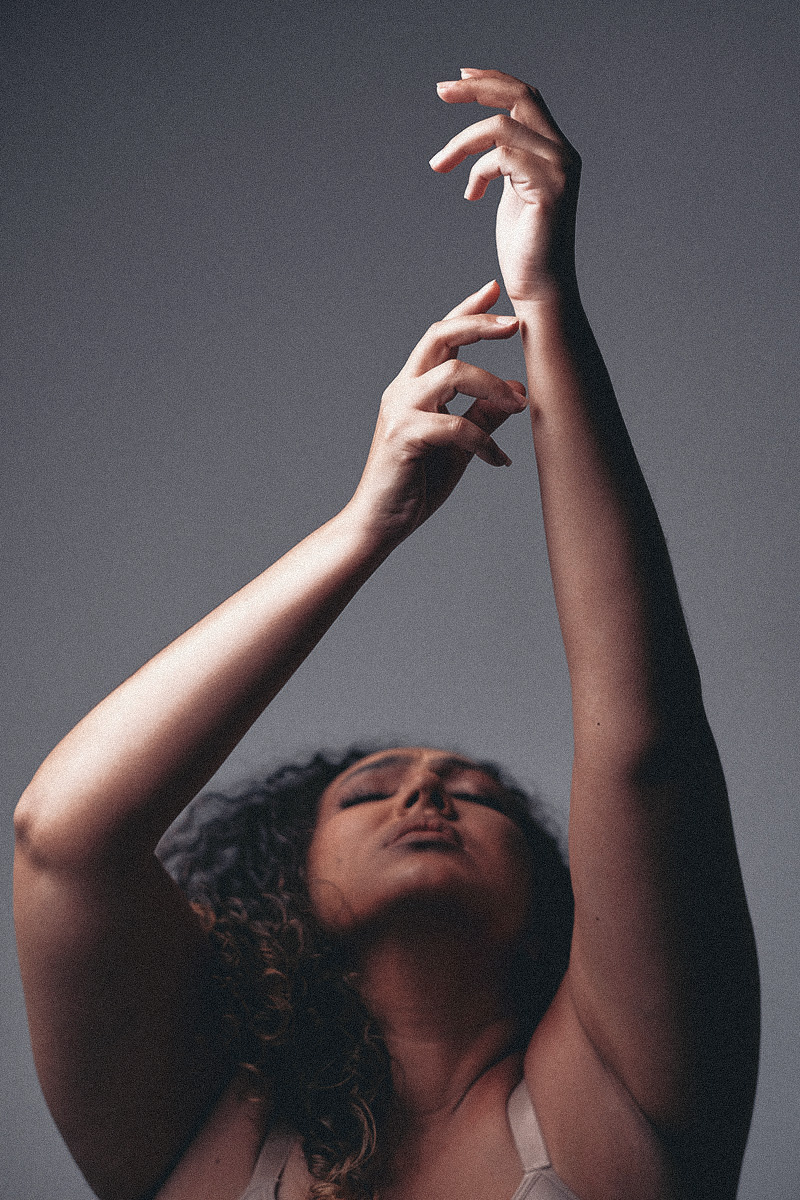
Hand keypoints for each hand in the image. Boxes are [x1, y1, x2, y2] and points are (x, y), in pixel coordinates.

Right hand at [346, 280, 526, 546]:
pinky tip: (499, 461)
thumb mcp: (458, 446)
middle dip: (480, 324)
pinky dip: (485, 442)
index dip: (467, 310)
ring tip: (521, 404)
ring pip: (453, 374)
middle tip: (517, 324)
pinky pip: (455, 426)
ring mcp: (400, 411)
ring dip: (494, 385)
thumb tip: (515, 394)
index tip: (495, 289)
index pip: (440, 336)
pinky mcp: (404, 436)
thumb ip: (481, 416)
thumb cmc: (416, 484)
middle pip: (440, 336)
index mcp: (413, 386)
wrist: (380, 523)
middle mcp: (403, 390)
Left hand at [430, 68, 579, 303]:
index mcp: (555, 151)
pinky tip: (470, 195)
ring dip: (461, 143)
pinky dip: (477, 171)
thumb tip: (488, 146)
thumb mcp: (514, 195)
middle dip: (476, 87)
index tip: (459, 78)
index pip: (526, 99)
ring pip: (501, 127)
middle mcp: (563, 153)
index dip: (493, 82)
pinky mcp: (548, 189)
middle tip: (439, 89)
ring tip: (438, 165)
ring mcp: (559, 169)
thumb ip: (508, 164)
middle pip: (520, 96)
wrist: (540, 290)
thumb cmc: (524, 250)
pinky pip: (501, 157)